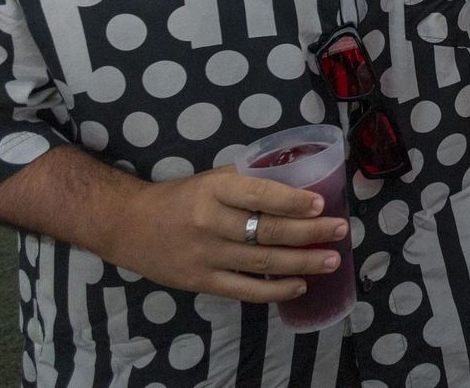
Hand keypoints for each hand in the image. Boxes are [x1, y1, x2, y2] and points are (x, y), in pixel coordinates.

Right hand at [106, 165, 347, 304]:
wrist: (128, 225)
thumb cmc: (181, 197)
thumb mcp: (213, 178)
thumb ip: (250, 180)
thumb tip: (301, 179)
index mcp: (214, 189)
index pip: (260, 194)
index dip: (292, 201)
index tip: (321, 203)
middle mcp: (210, 222)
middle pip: (267, 231)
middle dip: (310, 233)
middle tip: (341, 230)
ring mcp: (205, 255)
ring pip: (262, 262)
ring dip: (302, 263)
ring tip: (331, 260)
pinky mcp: (201, 282)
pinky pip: (244, 290)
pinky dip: (275, 290)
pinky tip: (299, 285)